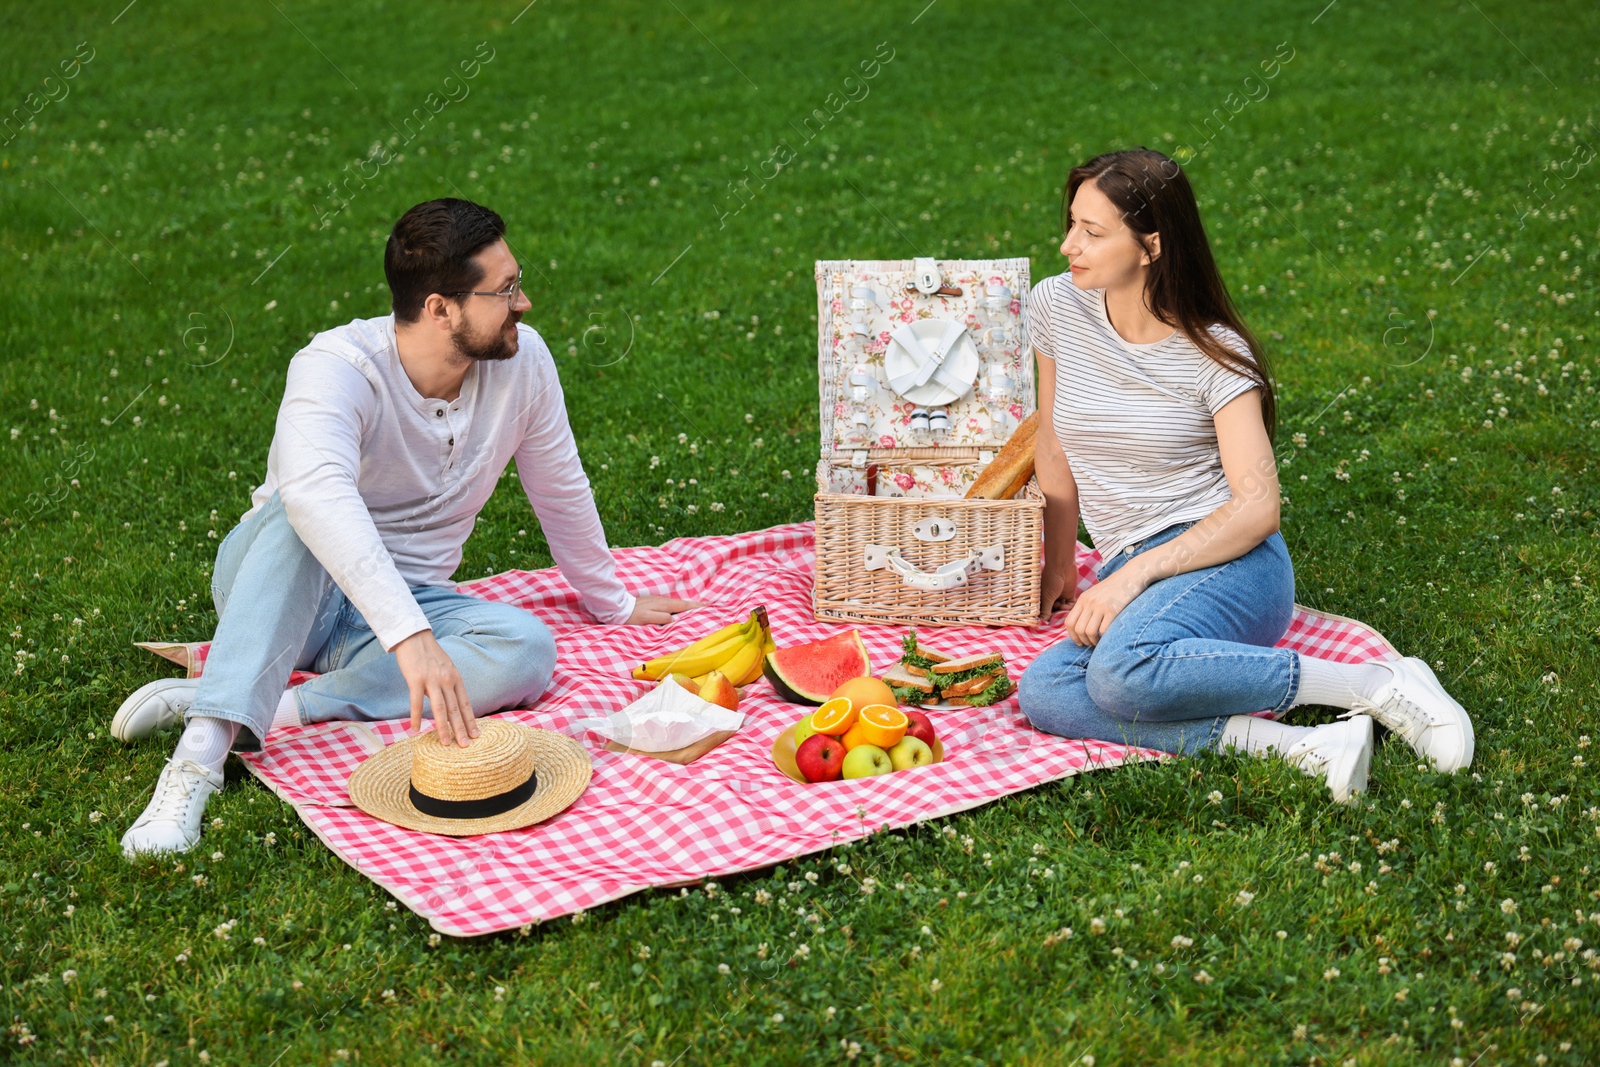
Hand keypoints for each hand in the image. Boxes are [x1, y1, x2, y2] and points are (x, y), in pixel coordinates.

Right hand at [394, 629, 476, 746]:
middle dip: (461, 729)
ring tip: (446, 743)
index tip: (476, 735)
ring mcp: (431, 680)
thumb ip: (448, 684)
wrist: (413, 636)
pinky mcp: (415, 679)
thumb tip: (449, 702)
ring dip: (444, 728)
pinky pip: (416, 702)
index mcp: (455, 678)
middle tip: (466, 746)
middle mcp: (446, 680)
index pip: (465, 704)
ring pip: (440, 708)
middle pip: (455, 709)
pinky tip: (415, 729)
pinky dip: (416, 716)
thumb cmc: (429, 653)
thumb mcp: (445, 667)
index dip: (471, 720)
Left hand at [625, 595, 702, 625]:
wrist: (619, 607)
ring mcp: (658, 600)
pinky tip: (680, 608)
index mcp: (663, 605)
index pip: (683, 606)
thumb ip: (660, 618)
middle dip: (694, 604)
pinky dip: (679, 606)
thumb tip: (674, 619)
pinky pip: (671, 604)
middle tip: (707, 606)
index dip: (695, 607)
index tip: (707, 606)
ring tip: (697, 608)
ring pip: (677, 603)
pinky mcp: (654, 602)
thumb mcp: (646, 618)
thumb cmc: (632, 615)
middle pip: (682, 603)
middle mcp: (663, 601)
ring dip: (687, 605)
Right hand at [1038, 566, 1075, 622]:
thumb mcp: (1047, 597)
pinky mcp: (1068, 594)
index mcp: (1041, 598)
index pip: (1042, 611)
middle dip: (1055, 615)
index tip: (1047, 623)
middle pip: (1053, 611)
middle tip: (1057, 616)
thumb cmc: (1051, 580)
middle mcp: (1049, 598)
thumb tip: (1042, 621)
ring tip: (1063, 606)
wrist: (1062, 566)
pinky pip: (1070, 604)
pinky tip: (1069, 605)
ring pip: (1062, 609)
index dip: (1045, 617)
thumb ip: (1045, 610)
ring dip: (1063, 610)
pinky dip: (1070, 606)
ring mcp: (1059, 596)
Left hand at [1062, 568, 1145, 647]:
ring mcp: (1100, 606)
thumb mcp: (1095, 594)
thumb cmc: (1114, 588)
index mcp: (1082, 599)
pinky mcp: (1113, 610)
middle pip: (1078, 629)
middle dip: (1083, 641)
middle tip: (1090, 644)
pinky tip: (1107, 637)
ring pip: (1089, 632)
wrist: (1131, 576)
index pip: (1069, 622)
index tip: (1079, 642)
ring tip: (1098, 642)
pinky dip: (1104, 638)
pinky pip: (1103, 631)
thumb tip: (1080, 628)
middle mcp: (1089, 602)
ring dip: (1093, 641)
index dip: (1072, 636)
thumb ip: (1087, 607)